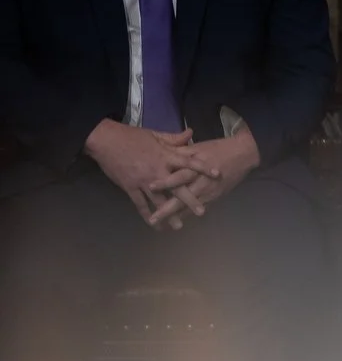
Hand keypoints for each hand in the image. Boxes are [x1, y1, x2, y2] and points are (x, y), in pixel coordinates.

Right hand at [85, 119, 208, 227]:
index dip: (203, 167)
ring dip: (169, 213)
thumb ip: (174, 138)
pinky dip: (147, 214)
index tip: (217, 174)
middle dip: (190, 200)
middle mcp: (157, 170)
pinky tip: (154, 224)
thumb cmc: (131, 136)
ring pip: (159, 200)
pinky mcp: (130, 187)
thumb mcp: (155, 135)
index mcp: (165, 156)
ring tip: (179, 226)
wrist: (105, 141)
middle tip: (202, 212)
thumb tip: (191, 134)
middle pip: (177, 187)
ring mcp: (143, 181)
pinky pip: (140, 204)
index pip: (189, 162)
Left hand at [160, 123, 260, 219]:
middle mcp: (203, 183)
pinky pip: (200, 208)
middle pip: (183, 198)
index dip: (166, 182)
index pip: (179, 176)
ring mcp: (210, 193)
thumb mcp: (198, 147)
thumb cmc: (218, 149)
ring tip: (163, 226)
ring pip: (191, 207)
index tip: (150, 187)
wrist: (243, 155)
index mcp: (197, 168)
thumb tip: (159, 152)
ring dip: (177, 217)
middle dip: (168, 210)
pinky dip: (189, 215)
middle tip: (154, 219)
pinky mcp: (215, 197)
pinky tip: (178, 221)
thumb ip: (179, 151)